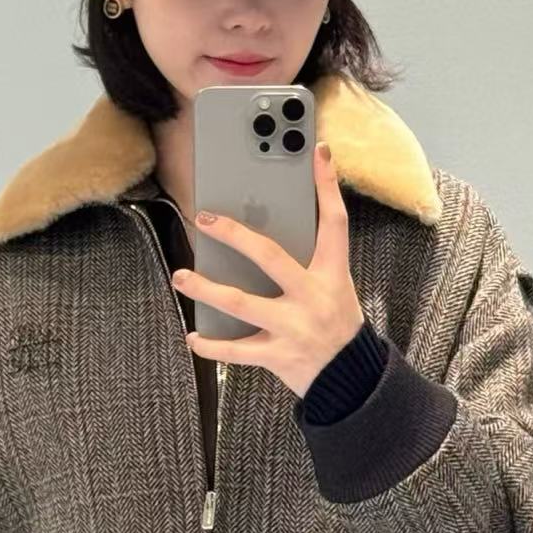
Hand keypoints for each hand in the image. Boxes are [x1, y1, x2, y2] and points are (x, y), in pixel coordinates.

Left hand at [172, 141, 365, 398]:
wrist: (352, 380)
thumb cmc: (336, 324)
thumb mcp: (334, 287)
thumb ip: (305, 262)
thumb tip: (259, 236)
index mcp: (332, 274)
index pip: (334, 222)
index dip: (328, 185)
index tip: (317, 151)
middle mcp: (313, 297)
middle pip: (271, 256)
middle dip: (235, 235)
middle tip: (203, 219)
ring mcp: (294, 327)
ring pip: (242, 303)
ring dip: (206, 289)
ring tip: (181, 277)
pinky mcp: (278, 355)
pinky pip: (236, 351)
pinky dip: (210, 345)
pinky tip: (193, 337)